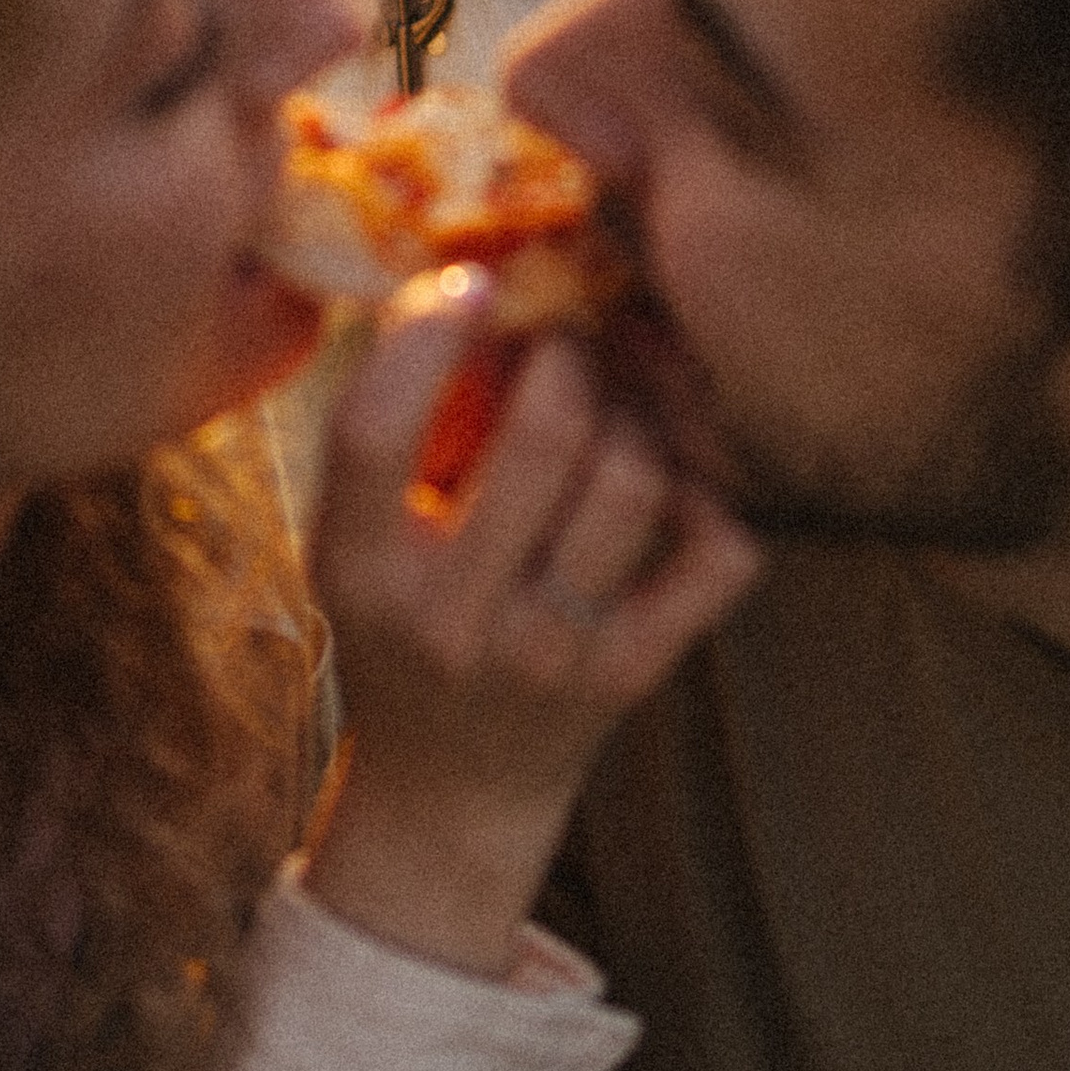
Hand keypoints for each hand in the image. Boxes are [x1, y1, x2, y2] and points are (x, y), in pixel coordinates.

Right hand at [303, 267, 758, 974]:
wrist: (451, 790)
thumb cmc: (401, 632)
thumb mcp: (356, 545)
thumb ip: (388, 437)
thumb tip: (461, 280)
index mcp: (359, 570)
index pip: (375, 428)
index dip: (424, 334)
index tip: (472, 284)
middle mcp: (451, 617)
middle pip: (544, 431)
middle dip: (569, 353)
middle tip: (568, 338)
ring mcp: (548, 650)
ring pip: (635, 476)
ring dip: (637, 417)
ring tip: (618, 408)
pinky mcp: (629, 674)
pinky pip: (713, 554)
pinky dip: (711, 504)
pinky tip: (675, 491)